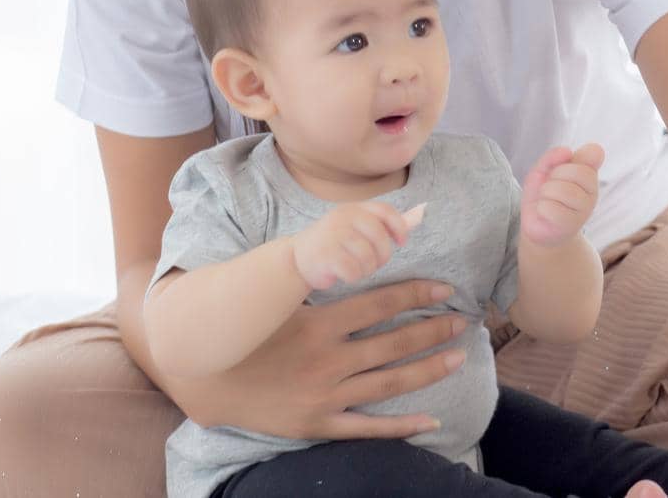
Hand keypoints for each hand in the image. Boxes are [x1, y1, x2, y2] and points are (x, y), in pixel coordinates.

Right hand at [160, 278, 469, 439]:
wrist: (204, 378)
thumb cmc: (244, 328)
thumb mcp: (276, 293)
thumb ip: (315, 270)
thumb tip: (351, 240)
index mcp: (318, 323)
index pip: (380, 303)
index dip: (417, 293)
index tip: (445, 288)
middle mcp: (327, 360)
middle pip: (394, 343)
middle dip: (433, 330)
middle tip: (463, 320)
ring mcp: (324, 395)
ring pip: (390, 383)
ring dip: (428, 368)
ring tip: (458, 356)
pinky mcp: (316, 424)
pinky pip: (367, 428)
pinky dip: (402, 426)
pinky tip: (432, 419)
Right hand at [292, 201, 426, 291]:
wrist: (297, 259)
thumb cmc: (336, 242)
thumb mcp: (360, 226)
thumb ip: (389, 222)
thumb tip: (423, 211)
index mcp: (355, 208)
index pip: (385, 211)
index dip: (398, 227)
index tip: (401, 242)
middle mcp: (344, 217)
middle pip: (380, 238)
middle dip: (382, 255)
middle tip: (372, 262)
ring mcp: (333, 234)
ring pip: (368, 257)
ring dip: (366, 268)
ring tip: (355, 268)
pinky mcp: (325, 254)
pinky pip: (353, 270)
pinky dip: (353, 277)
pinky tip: (344, 274)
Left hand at [519, 142, 603, 246]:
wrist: (539, 227)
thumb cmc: (544, 196)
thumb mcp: (543, 171)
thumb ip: (553, 157)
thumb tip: (567, 151)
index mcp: (589, 175)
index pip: (588, 155)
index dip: (566, 162)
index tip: (560, 173)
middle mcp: (592, 192)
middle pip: (572, 171)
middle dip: (553, 178)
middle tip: (551, 190)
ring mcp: (584, 210)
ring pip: (559, 189)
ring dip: (545, 194)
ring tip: (547, 202)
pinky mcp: (572, 226)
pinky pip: (550, 208)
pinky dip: (541, 209)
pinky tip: (546, 214)